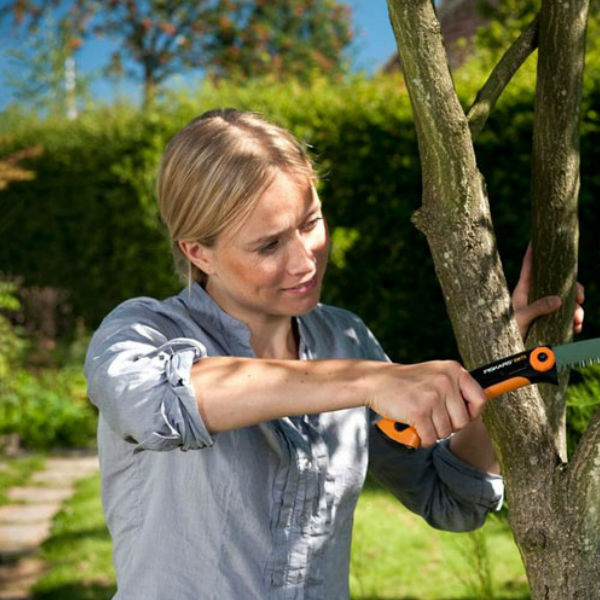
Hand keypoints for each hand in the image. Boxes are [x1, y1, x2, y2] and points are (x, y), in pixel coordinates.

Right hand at [367, 361, 486, 446]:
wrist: (376, 381)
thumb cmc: (406, 382)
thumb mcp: (435, 374)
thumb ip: (456, 387)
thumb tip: (482, 405)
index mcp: (453, 369)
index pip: (480, 399)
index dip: (472, 413)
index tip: (460, 415)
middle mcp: (445, 381)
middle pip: (463, 421)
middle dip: (448, 425)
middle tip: (431, 416)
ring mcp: (432, 396)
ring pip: (446, 432)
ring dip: (432, 432)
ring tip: (419, 418)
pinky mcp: (419, 412)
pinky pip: (431, 438)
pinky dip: (421, 438)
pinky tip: (413, 425)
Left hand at [512, 243, 584, 339]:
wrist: (507, 352)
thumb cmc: (507, 333)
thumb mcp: (522, 318)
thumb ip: (538, 307)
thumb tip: (559, 299)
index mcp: (523, 291)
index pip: (529, 267)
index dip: (533, 252)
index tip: (536, 237)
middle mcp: (534, 297)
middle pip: (558, 283)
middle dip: (574, 288)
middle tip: (581, 298)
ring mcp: (542, 309)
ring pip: (567, 301)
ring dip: (577, 309)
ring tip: (578, 321)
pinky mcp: (549, 321)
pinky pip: (567, 316)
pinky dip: (575, 321)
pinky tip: (577, 327)